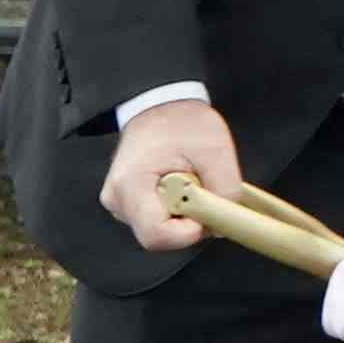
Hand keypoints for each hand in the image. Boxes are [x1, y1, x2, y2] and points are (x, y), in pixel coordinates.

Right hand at [104, 96, 243, 254]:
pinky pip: (156, 221)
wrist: (160, 105)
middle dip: (189, 222)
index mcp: (131, 184)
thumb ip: (226, 190)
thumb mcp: (216, 150)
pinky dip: (175, 211)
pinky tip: (179, 186)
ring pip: (160, 231)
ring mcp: (119, 203)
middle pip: (160, 237)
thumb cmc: (182, 122)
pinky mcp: (127, 204)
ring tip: (188, 182)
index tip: (206, 210)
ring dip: (183, 215)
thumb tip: (226, 222)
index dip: (188, 232)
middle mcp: (117, 198)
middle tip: (201, 190)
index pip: (157, 235)